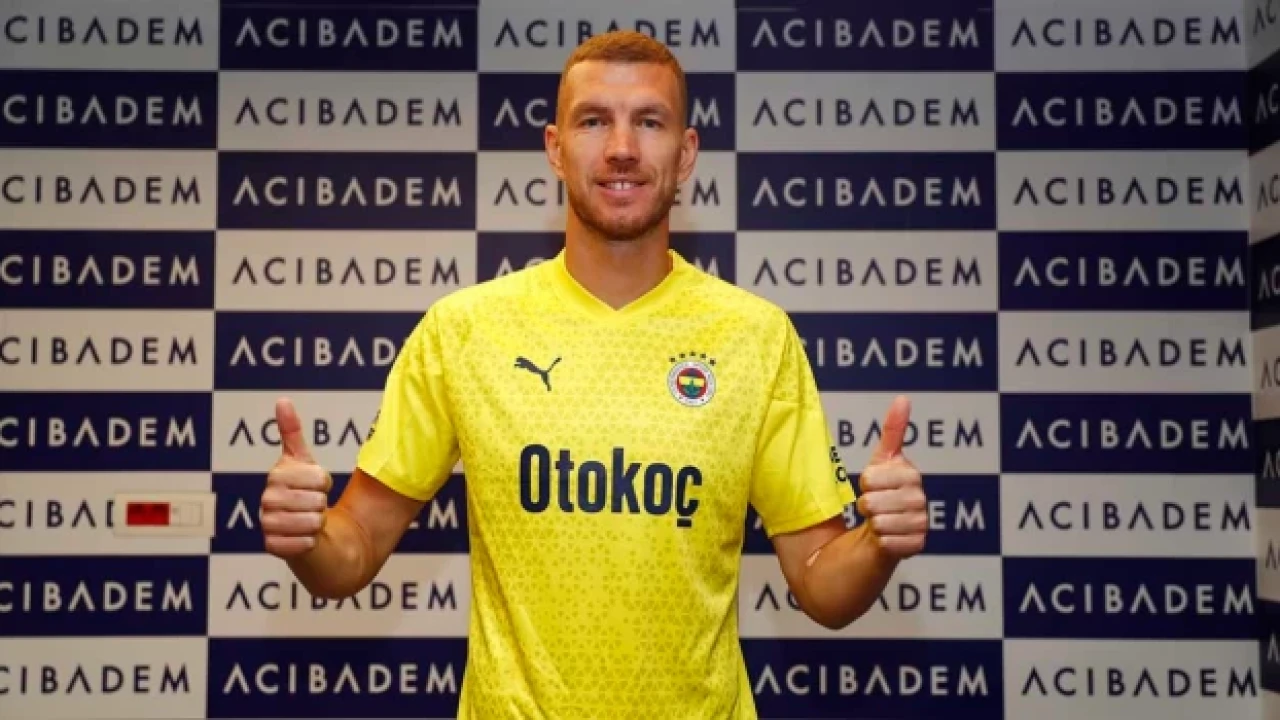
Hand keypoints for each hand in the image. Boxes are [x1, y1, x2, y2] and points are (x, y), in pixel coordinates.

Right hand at [261, 397, 332, 557]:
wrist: (305, 529)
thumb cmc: (304, 492)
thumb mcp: (302, 460)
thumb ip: (292, 432)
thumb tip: (282, 400)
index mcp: (276, 476)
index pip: (319, 478)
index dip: (325, 482)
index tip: (317, 485)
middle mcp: (266, 499)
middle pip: (317, 501)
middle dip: (322, 504)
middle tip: (312, 505)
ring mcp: (267, 523)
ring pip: (313, 522)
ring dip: (318, 523)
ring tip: (308, 520)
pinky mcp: (271, 547)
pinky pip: (304, 543)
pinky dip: (310, 542)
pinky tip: (303, 538)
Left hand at [856, 395, 926, 558]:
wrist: (884, 530)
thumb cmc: (881, 493)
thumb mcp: (882, 460)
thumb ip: (893, 430)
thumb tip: (903, 398)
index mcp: (912, 475)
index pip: (869, 478)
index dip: (864, 484)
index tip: (873, 486)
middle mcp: (921, 498)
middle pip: (871, 501)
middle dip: (866, 506)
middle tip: (876, 508)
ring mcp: (921, 522)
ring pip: (877, 522)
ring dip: (873, 524)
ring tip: (881, 522)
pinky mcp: (917, 546)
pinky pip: (886, 541)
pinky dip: (881, 542)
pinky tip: (887, 539)